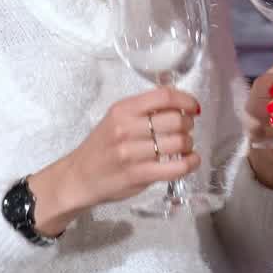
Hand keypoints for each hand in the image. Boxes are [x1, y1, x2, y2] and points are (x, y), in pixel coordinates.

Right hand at [27, 86, 200, 233]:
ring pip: (178, 142)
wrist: (78, 177)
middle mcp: (126, 128)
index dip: (186, 99)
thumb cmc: (101, 146)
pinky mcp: (138, 175)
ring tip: (184, 146)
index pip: (164, 96)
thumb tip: (180, 103)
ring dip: (189, 144)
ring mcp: (132, 153)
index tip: (194, 107)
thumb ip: (144, 110)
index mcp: (123, 109)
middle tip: (186, 129)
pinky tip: (191, 160)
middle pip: (175, 119)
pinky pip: (175, 167)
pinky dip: (190, 163)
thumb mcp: (117, 118)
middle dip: (188, 124)